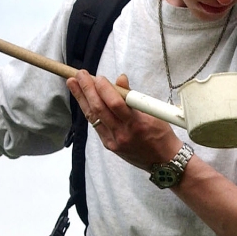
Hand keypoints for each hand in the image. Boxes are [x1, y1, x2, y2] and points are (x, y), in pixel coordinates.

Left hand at [68, 72, 184, 170]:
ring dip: (82, 99)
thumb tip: (120, 79)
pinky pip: (96, 126)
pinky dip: (90, 111)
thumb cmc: (161, 134)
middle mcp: (123, 134)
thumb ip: (133, 97)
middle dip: (87, 90)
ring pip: (93, 117)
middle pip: (99, 109)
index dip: (104, 89)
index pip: (115, 104)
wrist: (163, 160)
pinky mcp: (109, 145)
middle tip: (79, 75)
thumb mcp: (153, 113)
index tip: (98, 77)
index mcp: (137, 123)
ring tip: (72, 84)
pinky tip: (83, 100)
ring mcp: (114, 141)